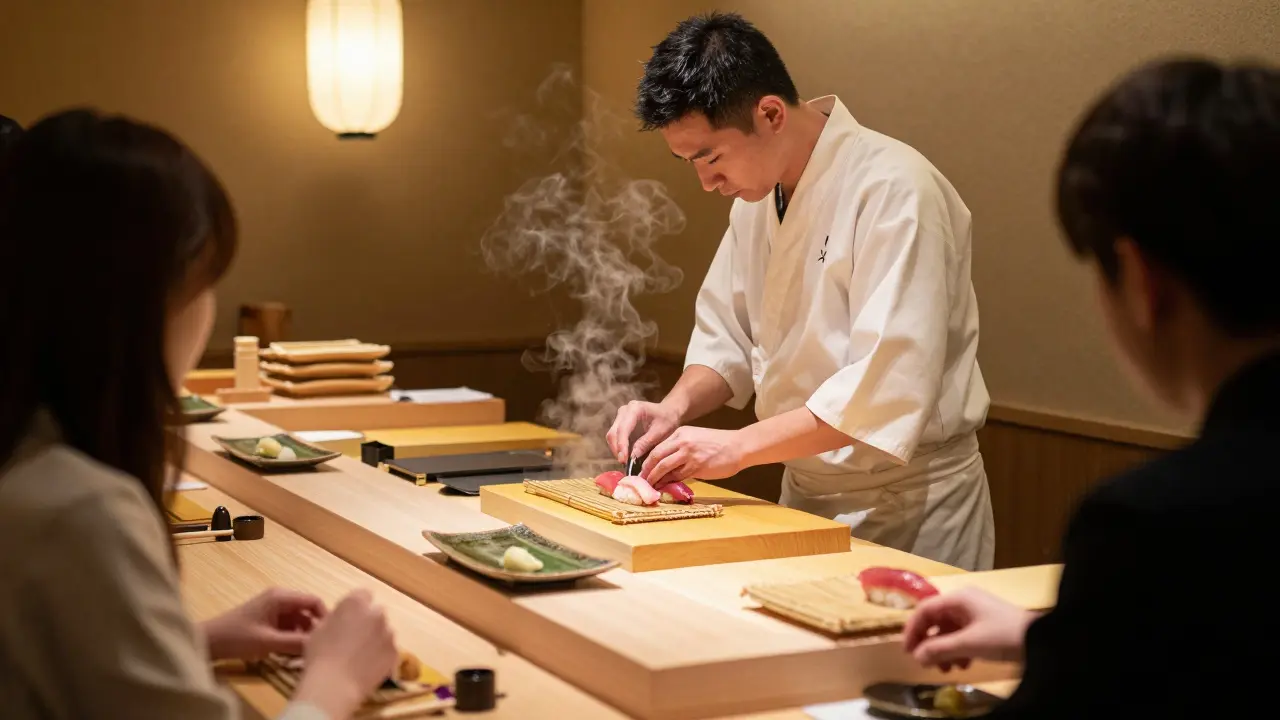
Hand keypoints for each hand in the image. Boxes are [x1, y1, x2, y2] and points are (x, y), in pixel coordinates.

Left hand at [202, 588, 325, 660]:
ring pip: (298, 619)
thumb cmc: (237, 638)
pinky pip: (288, 625)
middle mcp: (279, 597)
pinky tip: (291, 651)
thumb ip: (295, 643)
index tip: (329, 636)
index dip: (324, 617)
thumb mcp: (268, 642)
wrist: (209, 642)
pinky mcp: (268, 618)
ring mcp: (273, 608)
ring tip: (305, 651)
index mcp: (281, 596)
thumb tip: (320, 644)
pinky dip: (292, 636)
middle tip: (317, 646)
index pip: (313, 601)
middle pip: (307, 610)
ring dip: (302, 634)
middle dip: (313, 628)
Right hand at [293, 589, 397, 719]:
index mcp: (355, 603)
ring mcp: (389, 633)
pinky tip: (368, 667)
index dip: (357, 606)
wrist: (334, 686)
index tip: (350, 618)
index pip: (362, 594)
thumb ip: (336, 617)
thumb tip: (343, 618)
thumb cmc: (320, 656)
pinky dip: (382, 655)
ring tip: (361, 657)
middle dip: (368, 622)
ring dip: (376, 639)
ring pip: (384, 631)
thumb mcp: (319, 629)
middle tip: (355, 638)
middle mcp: (377, 613)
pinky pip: (389, 649)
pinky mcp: (395, 652)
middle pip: (376, 612)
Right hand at [606, 400, 681, 463]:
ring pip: (612, 436)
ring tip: (626, 463)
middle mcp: (624, 411)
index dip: (621, 445)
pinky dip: (620, 448)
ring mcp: (620, 417)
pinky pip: (616, 438)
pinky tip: (627, 457)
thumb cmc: (667, 420)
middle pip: (613, 433)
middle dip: (617, 449)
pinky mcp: (620, 424)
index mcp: (635, 409)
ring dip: (617, 450)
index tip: (624, 460)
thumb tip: (632, 457)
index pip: (623, 429)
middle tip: (624, 464)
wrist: (669, 411)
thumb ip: (646, 442)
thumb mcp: (660, 431)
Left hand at [640, 426, 743, 488]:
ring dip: (654, 479)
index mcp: (680, 433)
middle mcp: (682, 442)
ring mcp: (689, 454)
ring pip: (664, 467)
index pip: (657, 447)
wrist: (738, 446)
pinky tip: (665, 487)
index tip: (642, 470)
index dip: (646, 461)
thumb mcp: (696, 438)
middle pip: (656, 457)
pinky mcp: (697, 466)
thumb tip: (665, 465)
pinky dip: (669, 483)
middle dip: (646, 470)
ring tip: (649, 487)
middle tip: (640, 481)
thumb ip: (680, 448)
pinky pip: (678, 476)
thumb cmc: (719, 444)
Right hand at [902, 587, 1034, 670]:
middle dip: (929, 643)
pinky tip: (963, 665)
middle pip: (935, 621)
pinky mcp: (985, 626)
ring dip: (943, 650)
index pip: (925, 610)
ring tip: (947, 669)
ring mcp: (975, 614)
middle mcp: (964, 602)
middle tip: (925, 663)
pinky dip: (958, 651)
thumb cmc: (1003, 636)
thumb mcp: (969, 643)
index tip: (907, 651)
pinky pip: (962, 637)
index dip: (912, 630)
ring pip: (948, 631)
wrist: (1042, 641)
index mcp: (958, 598)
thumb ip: (939, 649)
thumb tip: (916, 657)